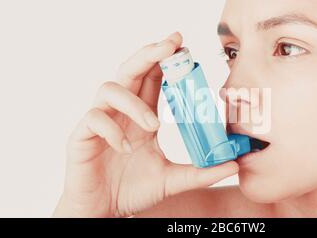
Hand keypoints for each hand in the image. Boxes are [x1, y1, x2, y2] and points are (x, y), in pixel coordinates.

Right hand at [53, 32, 238, 216]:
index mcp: (142, 116)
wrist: (104, 212)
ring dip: (134, 102)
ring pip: (110, 89)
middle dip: (150, 54)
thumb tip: (234, 164)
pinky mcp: (82, 137)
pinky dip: (111, 129)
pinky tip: (124, 148)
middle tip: (171, 45)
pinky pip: (93, 119)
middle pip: (131, 71)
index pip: (153, 79)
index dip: (166, 61)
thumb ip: (200, 172)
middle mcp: (122, 113)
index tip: (184, 47)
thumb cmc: (133, 191)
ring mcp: (101, 122)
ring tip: (153, 125)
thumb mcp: (172, 180)